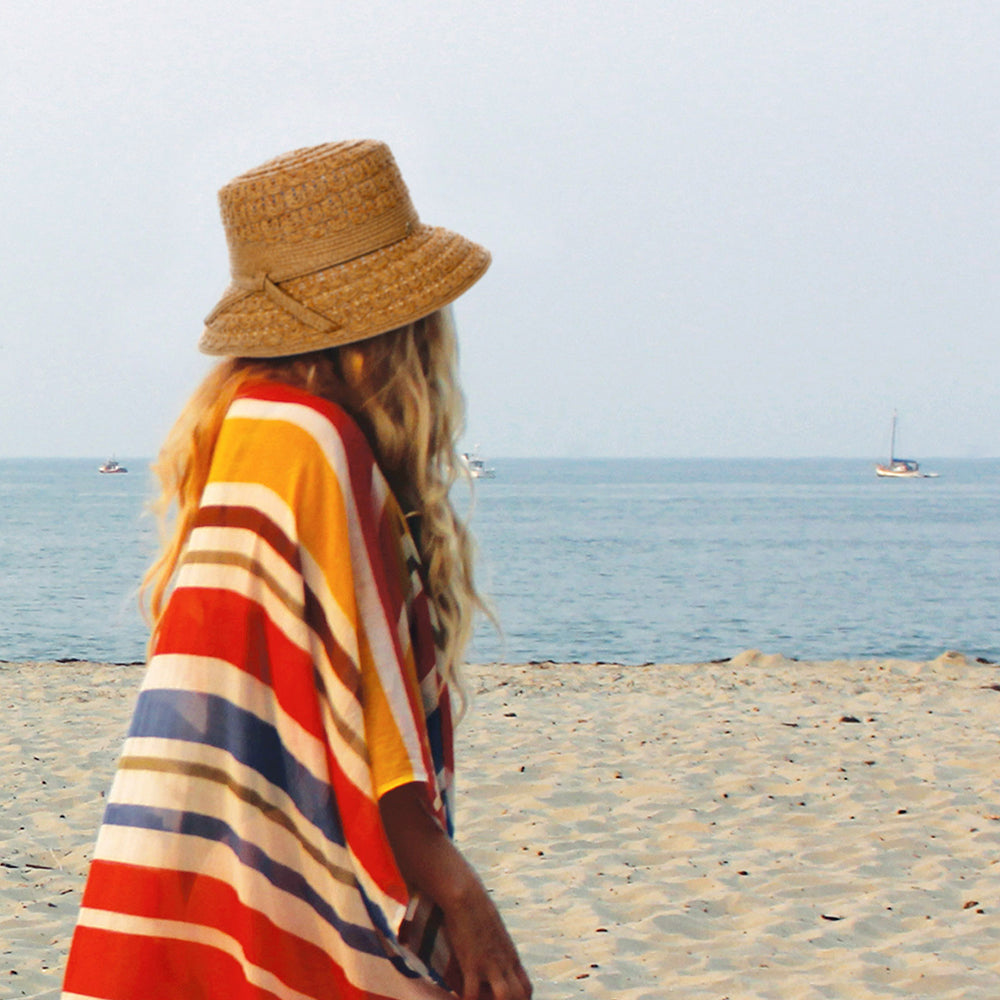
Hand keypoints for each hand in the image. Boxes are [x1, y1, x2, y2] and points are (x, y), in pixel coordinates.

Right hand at [442, 878, 531, 999]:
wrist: (467, 896)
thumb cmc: (476, 908)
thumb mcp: (494, 930)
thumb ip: (495, 946)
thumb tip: (489, 951)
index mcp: (511, 956)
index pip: (527, 988)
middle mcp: (505, 963)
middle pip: (522, 995)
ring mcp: (490, 964)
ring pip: (505, 998)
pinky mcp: (472, 963)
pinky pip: (472, 994)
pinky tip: (460, 999)